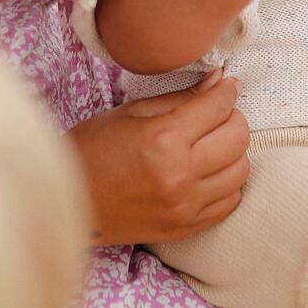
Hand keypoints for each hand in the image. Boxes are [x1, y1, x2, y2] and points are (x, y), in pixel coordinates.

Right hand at [67, 72, 249, 245]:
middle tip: (217, 114)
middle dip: (233, 118)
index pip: (218, 107)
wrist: (67, 201)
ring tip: (212, 145)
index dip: (227, 91)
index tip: (227, 86)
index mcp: (164, 138)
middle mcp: (179, 174)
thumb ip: (180, 97)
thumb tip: (219, 79)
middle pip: (238, 138)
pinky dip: (226, 184)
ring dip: (233, 152)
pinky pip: (228, 202)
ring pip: (240, 171)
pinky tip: (207, 173)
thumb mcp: (131, 112)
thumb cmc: (93, 149)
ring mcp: (184, 206)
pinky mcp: (184, 228)